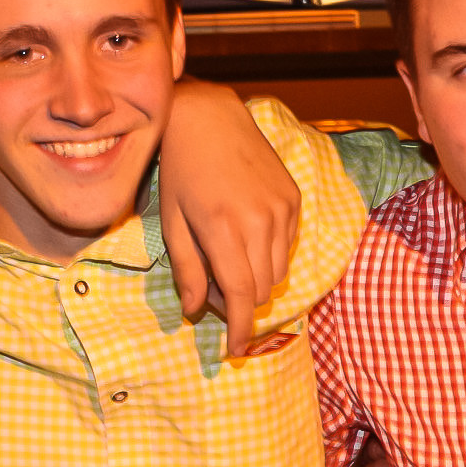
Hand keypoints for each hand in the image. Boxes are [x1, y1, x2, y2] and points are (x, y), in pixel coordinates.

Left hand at [160, 79, 300, 355]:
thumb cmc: (180, 170)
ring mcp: (282, 209)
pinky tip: (246, 238)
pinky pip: (287, 247)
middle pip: (262, 289)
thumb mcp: (172, 221)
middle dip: (241, 303)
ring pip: (278, 272)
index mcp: (223, 229)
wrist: (209, 117)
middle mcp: (260, 221)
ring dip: (257, 281)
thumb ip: (186, 269)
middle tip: (215, 292)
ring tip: (229, 263)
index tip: (236, 349)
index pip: (243, 295)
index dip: (241, 328)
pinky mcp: (293, 199)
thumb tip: (196, 311)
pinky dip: (269, 256)